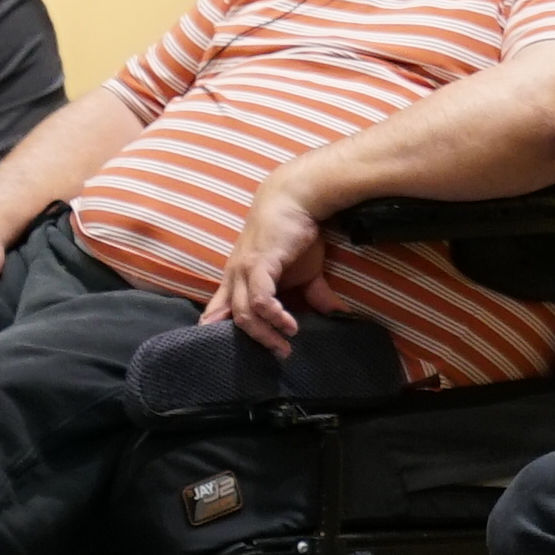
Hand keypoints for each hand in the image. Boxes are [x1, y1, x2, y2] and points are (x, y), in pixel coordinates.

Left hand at [204, 172, 332, 353]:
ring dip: (265, 333)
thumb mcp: (306, 271)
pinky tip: (289, 324)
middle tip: (280, 354)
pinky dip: (273, 315)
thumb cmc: (296, 232)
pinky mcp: (258, 264)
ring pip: (243, 313)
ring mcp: (243, 270)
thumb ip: (314, 294)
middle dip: (256, 341)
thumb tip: (336, 315)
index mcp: (238, 277)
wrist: (297, 199)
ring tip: (286, 344)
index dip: (218, 330)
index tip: (231, 352)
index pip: (218, 309)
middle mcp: (234, 276)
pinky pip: (259, 299)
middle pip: (232, 319)